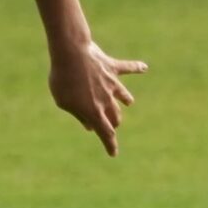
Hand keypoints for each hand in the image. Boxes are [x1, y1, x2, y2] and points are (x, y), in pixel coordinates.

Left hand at [49, 40, 148, 156]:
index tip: (113, 154)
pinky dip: (136, 68)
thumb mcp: (63, 101)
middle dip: (114, 122)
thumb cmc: (62, 78)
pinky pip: (127, 68)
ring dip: (126, 100)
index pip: (105, 133)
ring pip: (124, 96)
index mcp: (93, 111)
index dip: (110, 145)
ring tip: (128, 102)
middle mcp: (106, 99)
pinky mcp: (112, 67)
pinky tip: (144, 67)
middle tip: (111, 123)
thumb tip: (89, 125)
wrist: (71, 53)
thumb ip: (78, 114)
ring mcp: (111, 83)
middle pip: (115, 116)